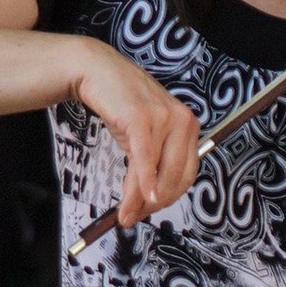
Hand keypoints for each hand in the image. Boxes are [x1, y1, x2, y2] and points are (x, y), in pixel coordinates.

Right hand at [74, 40, 200, 226]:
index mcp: (188, 126)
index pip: (187, 173)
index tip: (150, 210)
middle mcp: (182, 120)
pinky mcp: (141, 117)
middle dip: (155, 203)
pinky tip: (135, 200)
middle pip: (177, 176)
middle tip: (135, 216)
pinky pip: (144, 158)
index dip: (169, 197)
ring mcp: (164, 117)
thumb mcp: (145, 135)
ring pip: (158, 172)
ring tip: (126, 213)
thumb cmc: (122, 104)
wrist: (97, 70)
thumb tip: (148, 200)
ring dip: (141, 199)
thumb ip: (153, 162)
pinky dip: (141, 182)